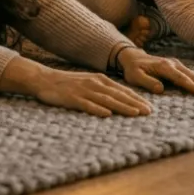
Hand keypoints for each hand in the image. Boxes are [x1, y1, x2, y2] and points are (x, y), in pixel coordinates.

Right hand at [0, 57, 151, 116]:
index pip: (122, 90)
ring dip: (122, 107)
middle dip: (135, 104)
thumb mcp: (88, 82)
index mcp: (100, 80)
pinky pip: (87, 105)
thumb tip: (120, 100)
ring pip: (106, 100)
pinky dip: (97, 109)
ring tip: (134, 113)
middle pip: (118, 95)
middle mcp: (94, 84)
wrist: (44, 79)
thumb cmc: (68, 84)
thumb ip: (103, 90)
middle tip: (148, 112)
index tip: (149, 107)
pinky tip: (107, 115)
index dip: (136, 98)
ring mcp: (84, 91)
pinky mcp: (72, 98)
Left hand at [117, 47, 193, 96]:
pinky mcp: (178, 66)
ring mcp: (177, 64)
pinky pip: (193, 73)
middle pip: (192, 76)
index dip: (193, 87)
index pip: (181, 79)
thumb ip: (147, 82)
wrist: (132, 57)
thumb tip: (160, 89)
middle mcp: (173, 64)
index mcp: (164, 67)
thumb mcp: (135, 76)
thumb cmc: (133, 69)